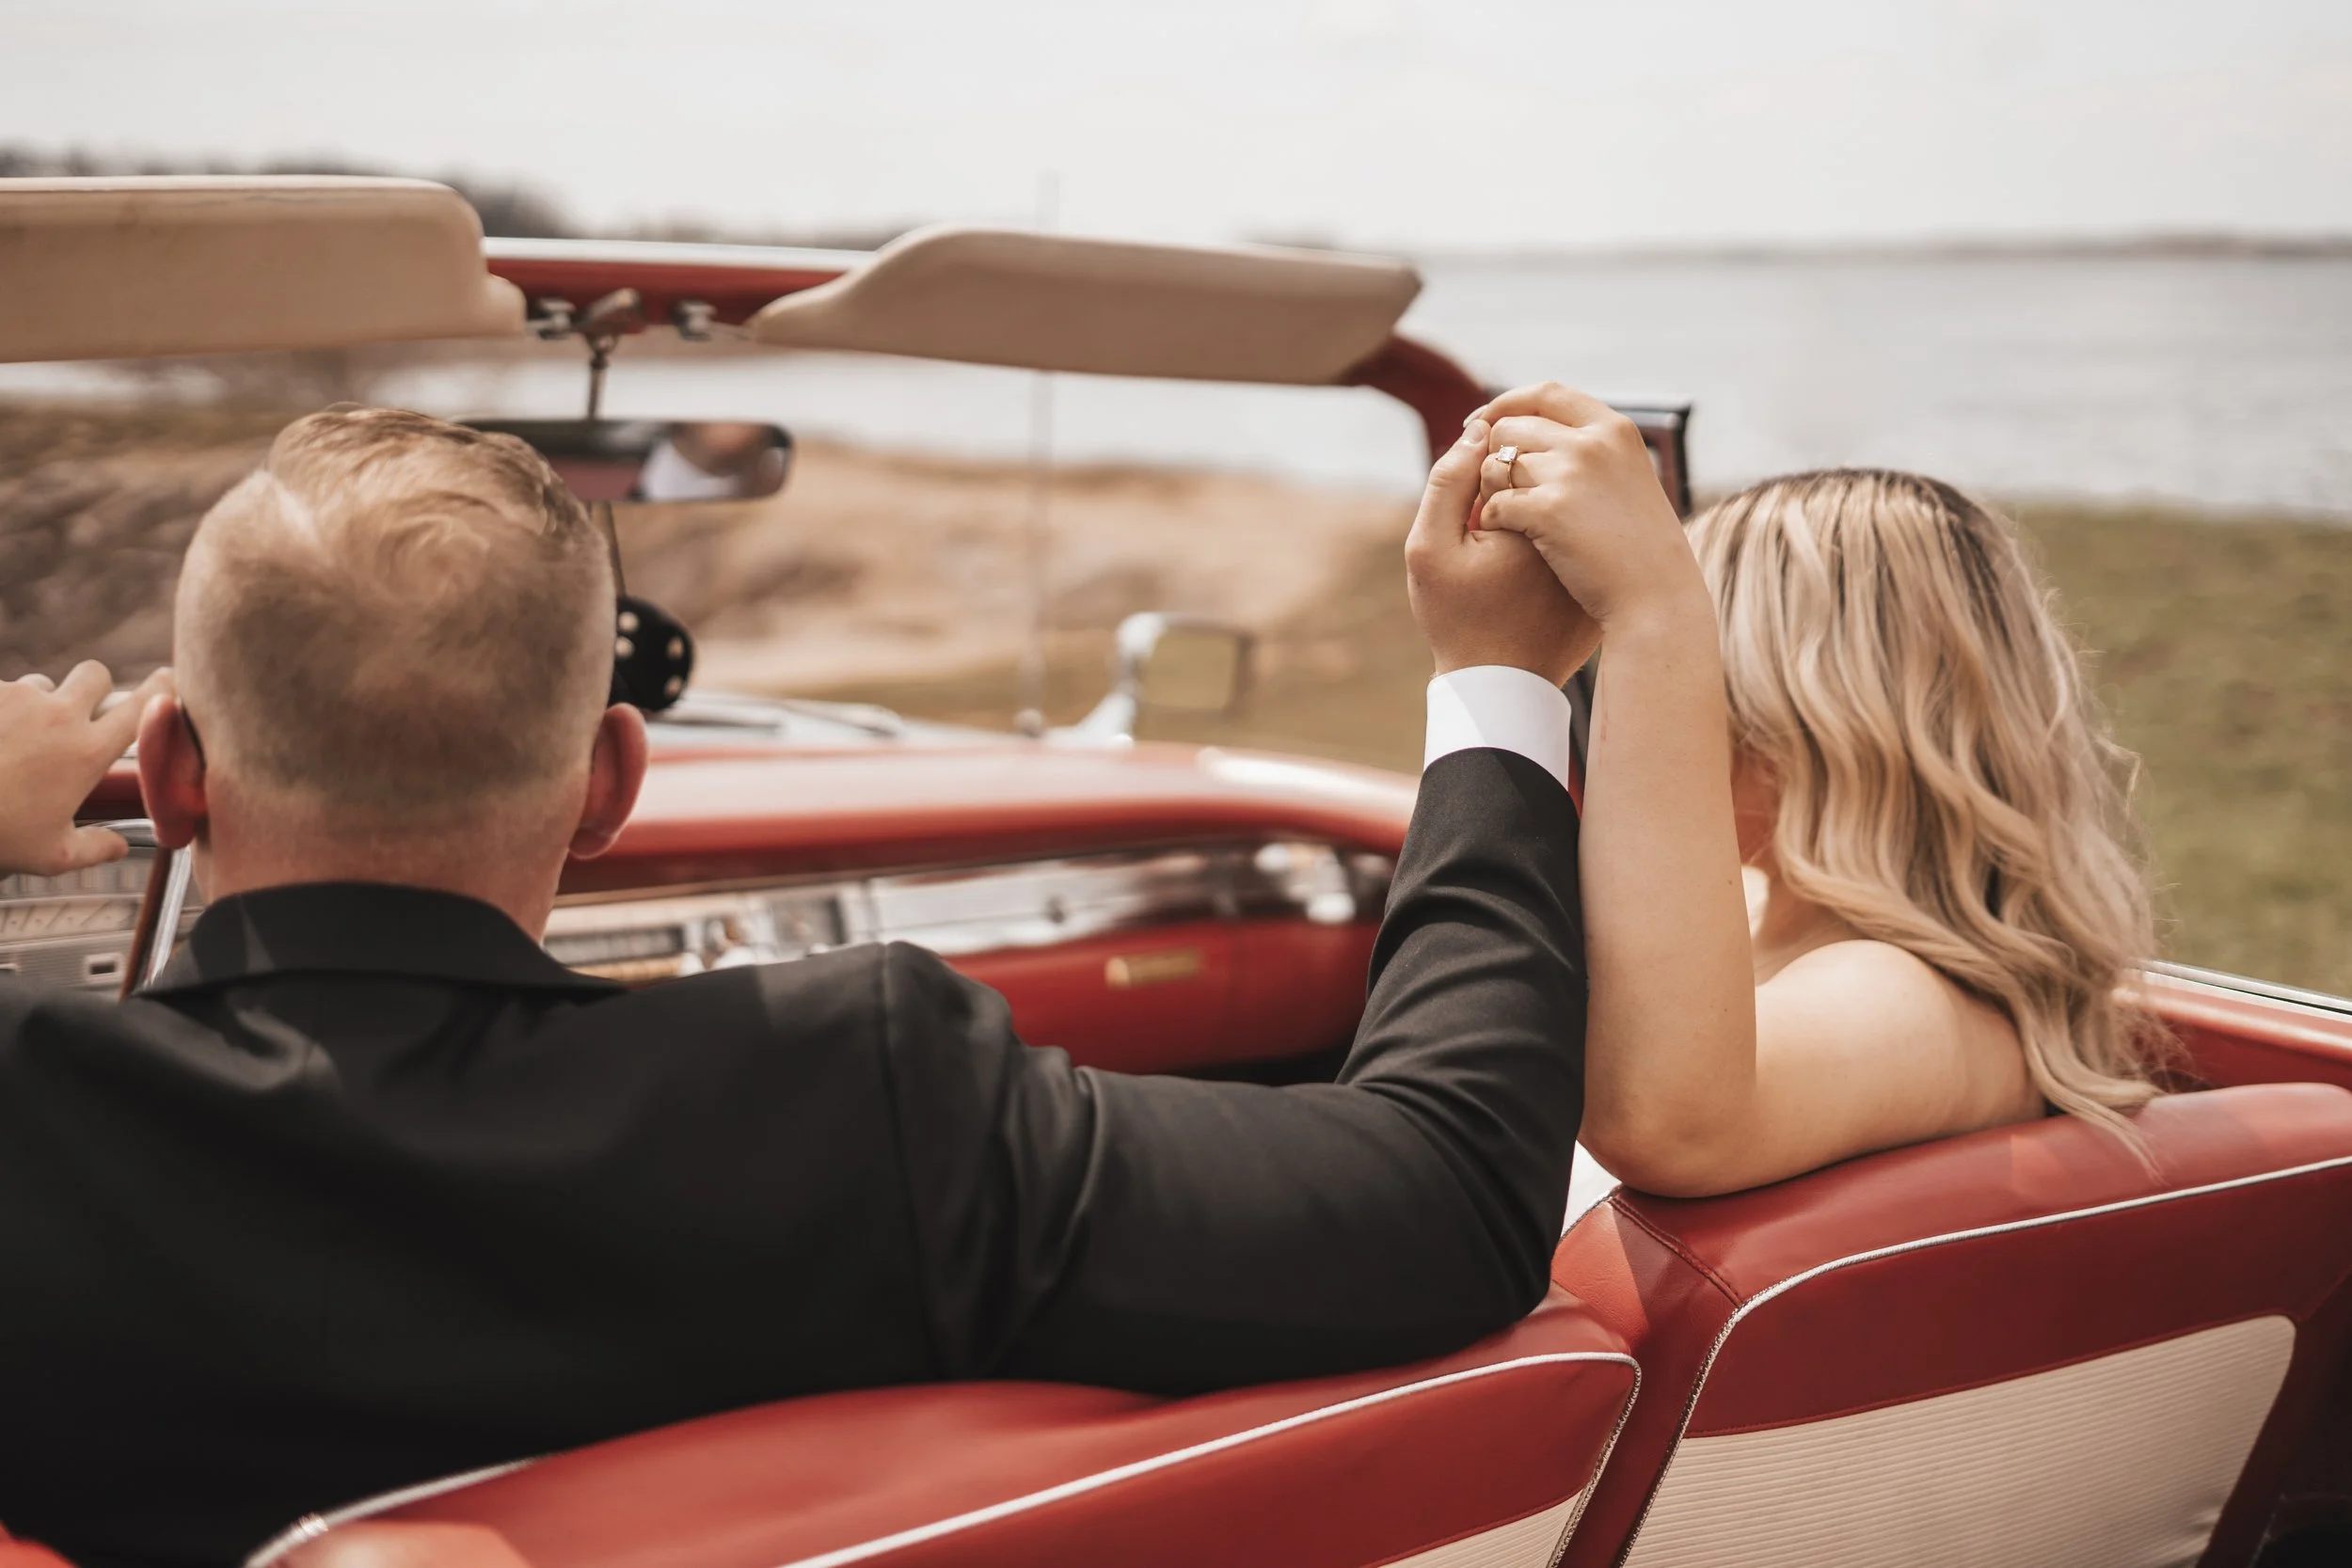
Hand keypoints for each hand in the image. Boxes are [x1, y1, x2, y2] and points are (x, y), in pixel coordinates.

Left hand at [0, 662, 172, 878]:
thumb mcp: (51, 855)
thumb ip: (95, 849)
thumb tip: (118, 847)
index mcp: (87, 752)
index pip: (145, 706)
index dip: (163, 688)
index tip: (168, 680)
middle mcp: (59, 715)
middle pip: (96, 674)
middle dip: (93, 688)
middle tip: (80, 713)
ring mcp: (17, 698)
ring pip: (41, 684)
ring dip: (38, 703)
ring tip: (16, 740)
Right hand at [1407, 417, 1598, 683]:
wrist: (1501, 686)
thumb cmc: (1458, 620)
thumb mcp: (1429, 549)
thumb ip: (1447, 481)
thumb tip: (1478, 430)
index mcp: (1540, 511)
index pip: (1511, 459)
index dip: (1478, 493)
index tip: (1473, 540)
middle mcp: (1581, 526)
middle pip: (1544, 475)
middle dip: (1510, 500)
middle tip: (1490, 558)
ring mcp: (1598, 554)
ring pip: (1562, 505)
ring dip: (1532, 519)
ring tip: (1509, 571)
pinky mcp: (1603, 574)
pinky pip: (1575, 537)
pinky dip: (1551, 545)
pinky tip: (1528, 582)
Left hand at [1470, 384, 1704, 630]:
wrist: (1657, 599)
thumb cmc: (1640, 551)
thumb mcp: (1630, 481)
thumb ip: (1595, 451)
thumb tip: (1543, 431)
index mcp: (1614, 429)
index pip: (1546, 393)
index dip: (1506, 404)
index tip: (1482, 423)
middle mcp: (1592, 442)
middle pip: (1510, 428)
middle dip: (1494, 457)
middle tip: (1495, 489)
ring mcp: (1571, 473)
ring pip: (1497, 465)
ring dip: (1490, 492)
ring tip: (1506, 519)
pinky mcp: (1548, 510)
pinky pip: (1494, 504)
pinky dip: (1491, 522)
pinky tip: (1505, 539)